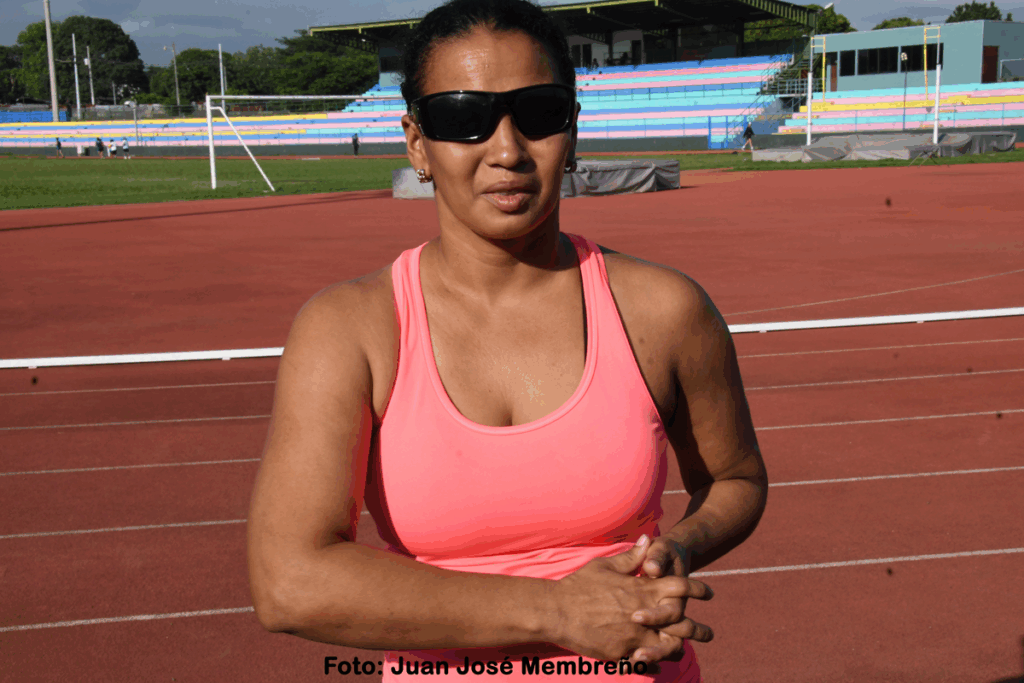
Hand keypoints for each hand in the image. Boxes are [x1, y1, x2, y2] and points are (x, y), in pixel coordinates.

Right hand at [550, 536, 711, 662]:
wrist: (556, 612)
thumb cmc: (579, 586)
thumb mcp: (605, 566)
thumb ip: (632, 557)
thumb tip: (649, 539)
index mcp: (641, 589)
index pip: (680, 587)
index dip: (698, 589)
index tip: (708, 593)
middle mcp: (643, 614)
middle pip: (683, 623)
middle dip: (700, 630)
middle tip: (709, 634)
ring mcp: (634, 637)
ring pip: (670, 647)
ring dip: (679, 648)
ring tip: (685, 650)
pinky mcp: (622, 654)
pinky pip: (648, 663)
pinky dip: (656, 662)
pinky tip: (659, 661)